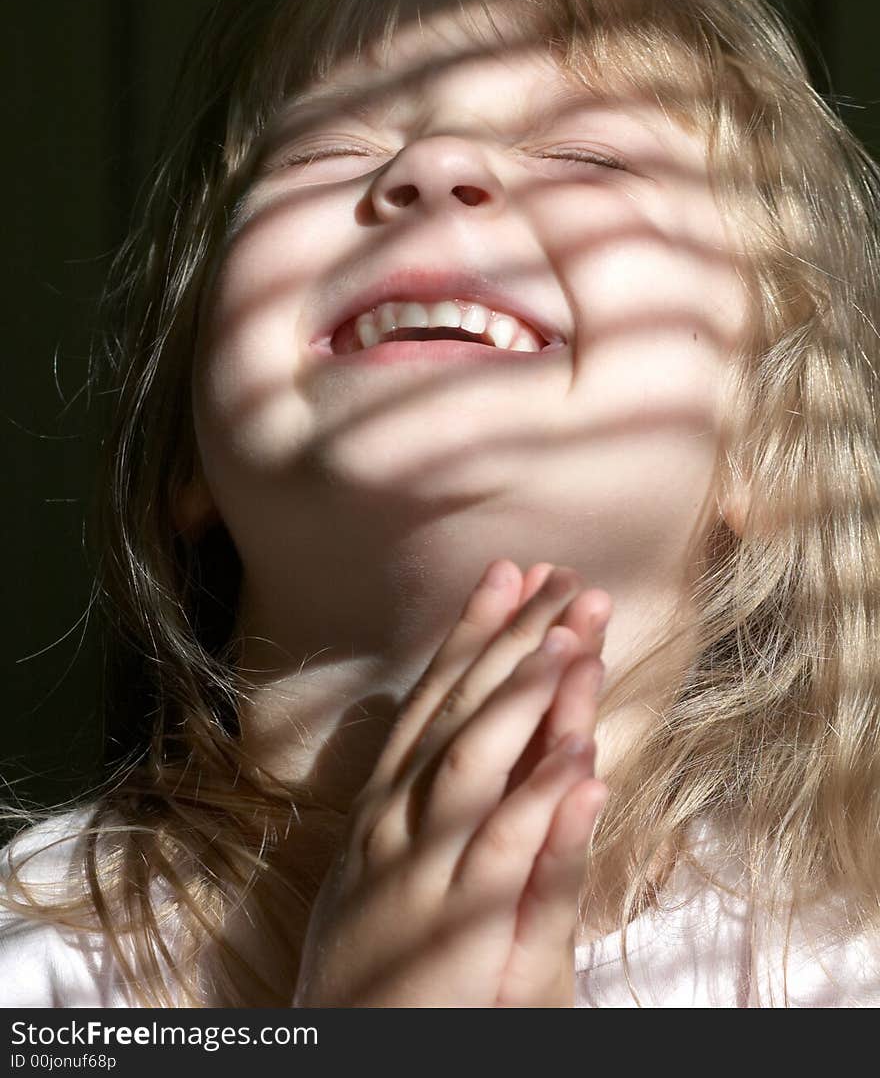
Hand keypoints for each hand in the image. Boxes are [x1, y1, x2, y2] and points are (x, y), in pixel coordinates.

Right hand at [292, 560, 610, 1007]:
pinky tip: (582, 758)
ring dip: (524, 700)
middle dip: (511, 642)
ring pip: (475, 767)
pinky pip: (505, 856)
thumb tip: (462, 731)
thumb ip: (423, 802)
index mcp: (384, 807)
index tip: (507, 571)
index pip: (433, 699)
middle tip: (561, 579)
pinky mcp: (458, 932)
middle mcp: (396, 826)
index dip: (471, 633)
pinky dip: (543, 804)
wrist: (344, 1057)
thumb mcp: (386, 869)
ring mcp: (422, 875)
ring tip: (571, 640)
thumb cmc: (375, 966)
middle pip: (458, 714)